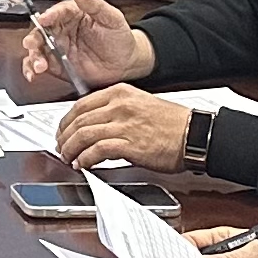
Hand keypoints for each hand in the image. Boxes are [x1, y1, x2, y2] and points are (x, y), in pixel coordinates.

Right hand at [19, 0, 149, 87]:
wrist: (126, 64)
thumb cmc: (120, 38)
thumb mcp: (112, 18)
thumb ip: (95, 5)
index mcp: (74, 14)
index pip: (57, 12)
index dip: (49, 16)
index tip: (43, 20)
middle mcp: (62, 30)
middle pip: (41, 31)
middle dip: (34, 38)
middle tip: (32, 44)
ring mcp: (58, 48)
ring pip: (38, 48)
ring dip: (33, 56)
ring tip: (39, 65)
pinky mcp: (57, 64)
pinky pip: (40, 65)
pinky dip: (33, 69)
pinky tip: (34, 73)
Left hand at [53, 86, 194, 172]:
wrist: (196, 135)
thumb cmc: (174, 124)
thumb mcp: (141, 105)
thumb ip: (117, 110)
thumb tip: (95, 124)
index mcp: (120, 93)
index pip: (81, 105)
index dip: (66, 121)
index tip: (62, 131)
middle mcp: (119, 105)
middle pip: (78, 120)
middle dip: (64, 137)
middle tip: (61, 147)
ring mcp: (123, 125)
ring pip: (82, 135)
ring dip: (71, 150)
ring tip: (68, 158)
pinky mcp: (128, 145)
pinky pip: (96, 151)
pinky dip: (85, 159)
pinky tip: (83, 165)